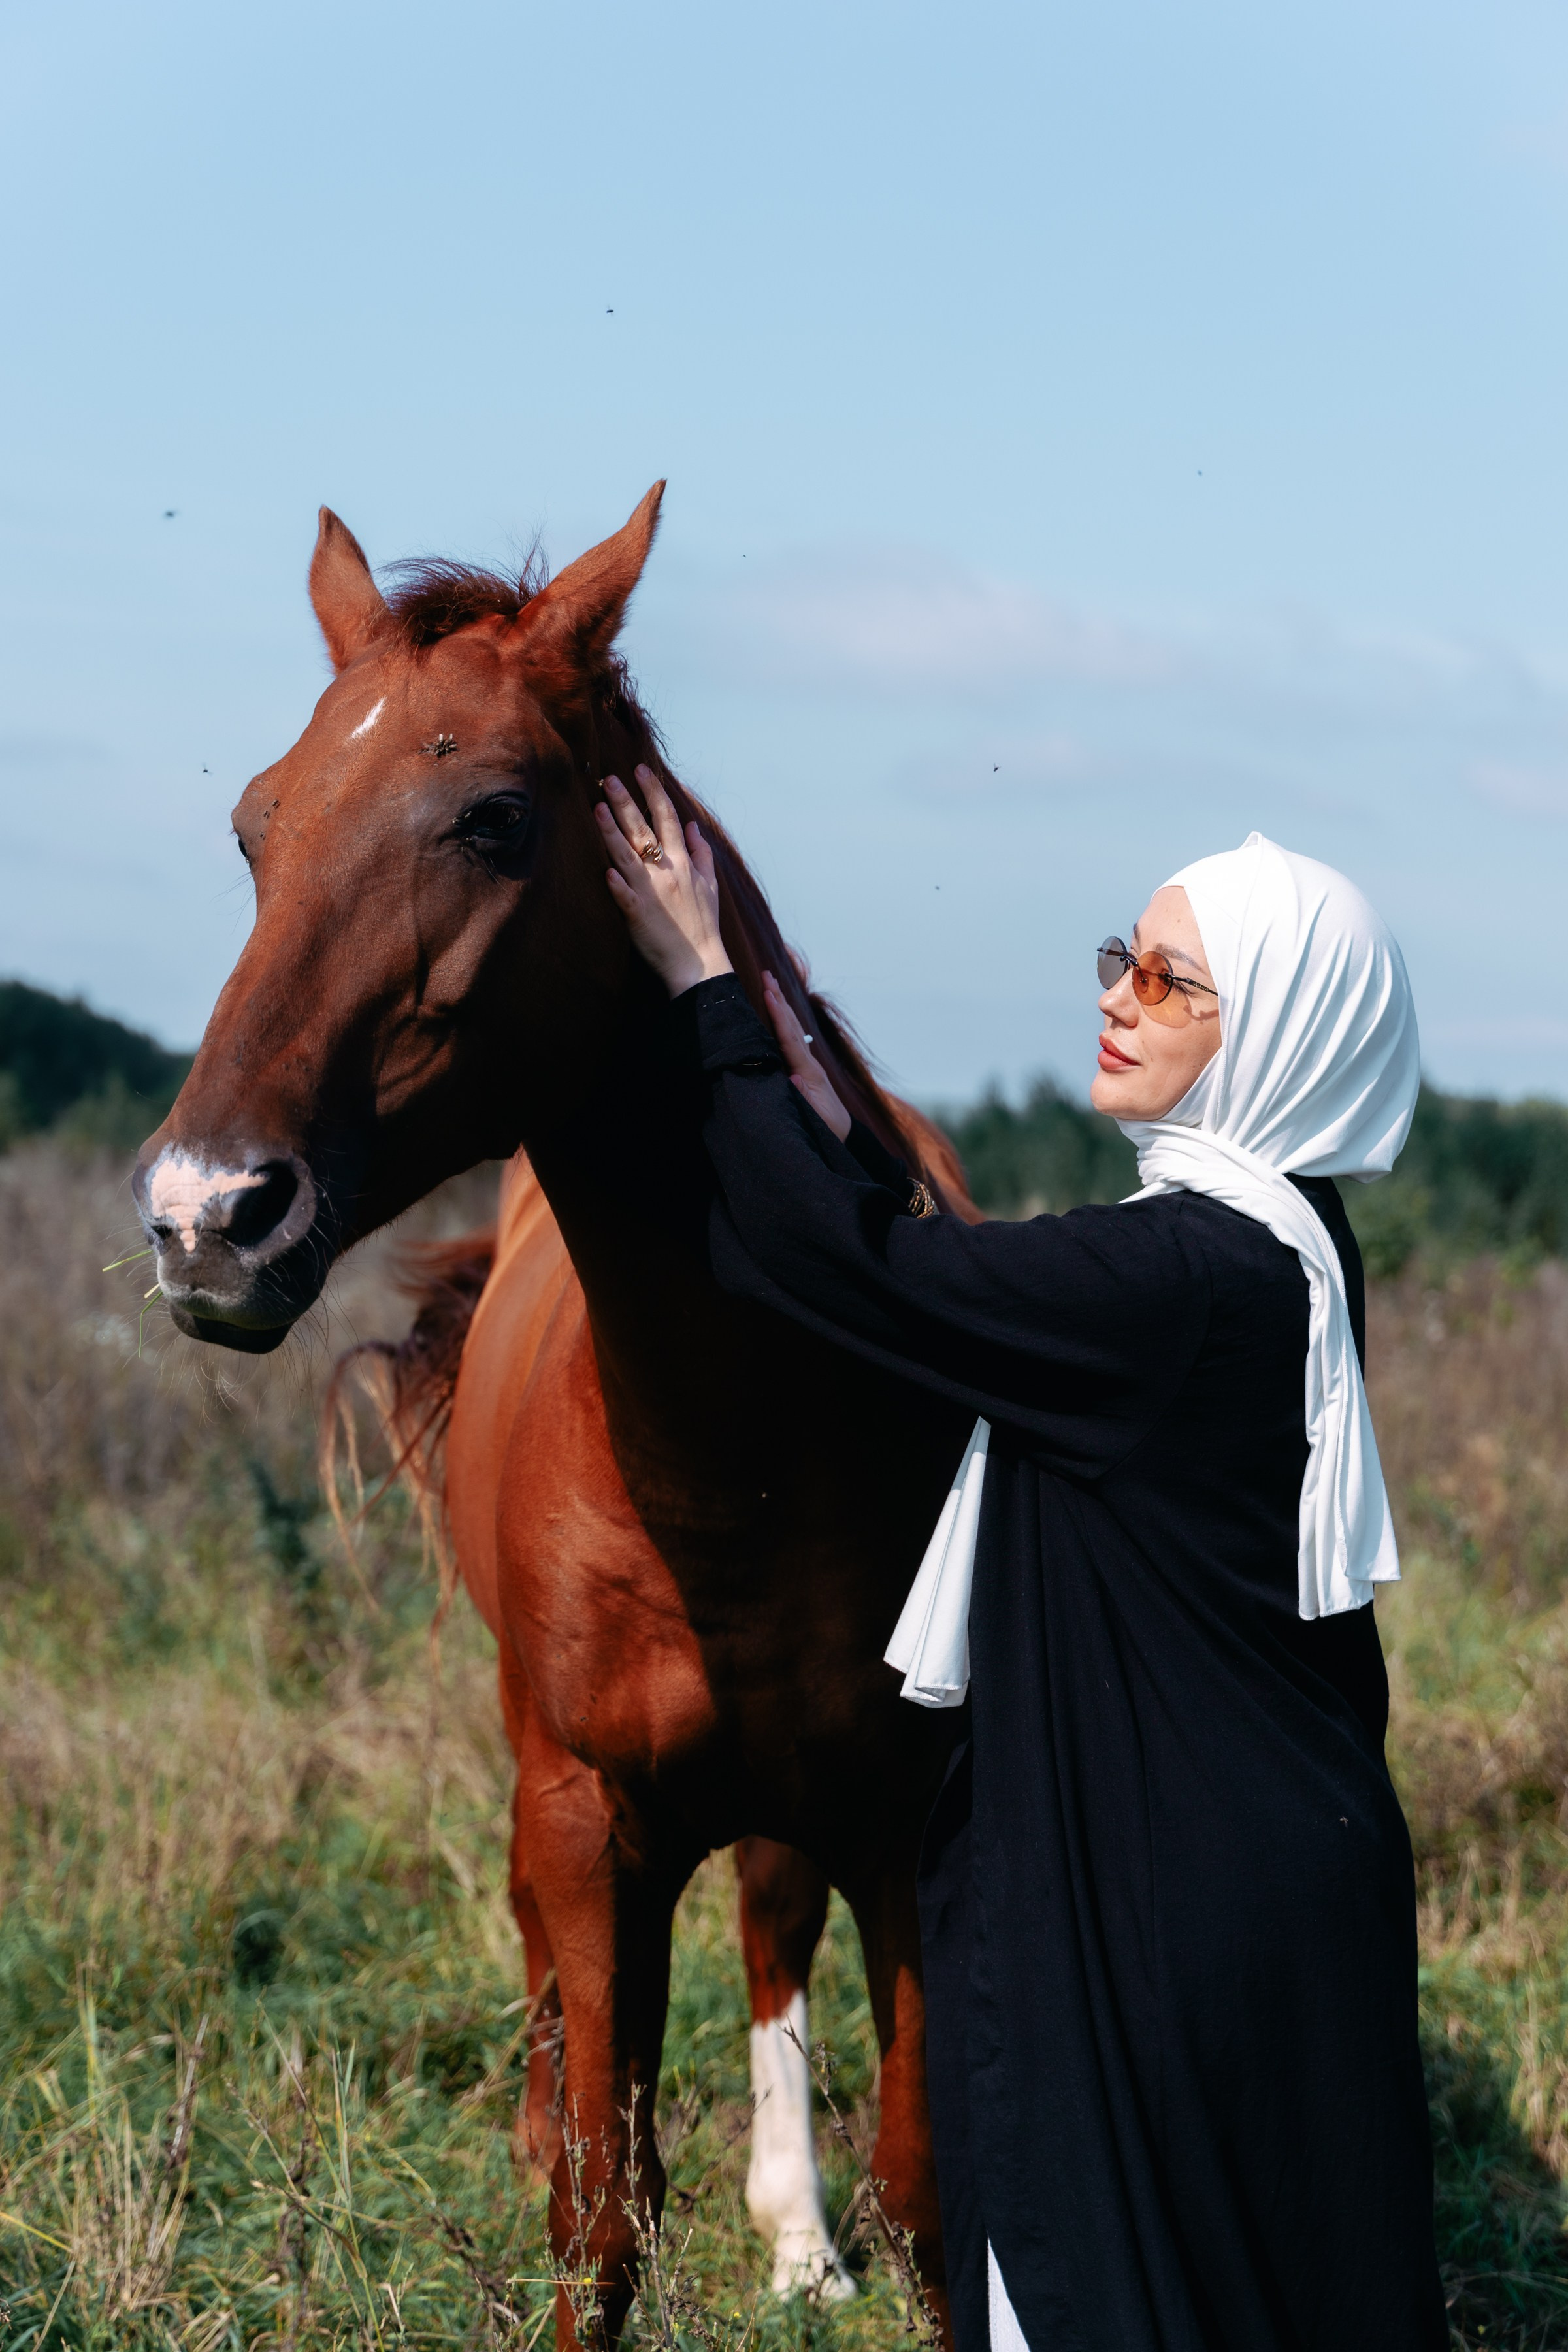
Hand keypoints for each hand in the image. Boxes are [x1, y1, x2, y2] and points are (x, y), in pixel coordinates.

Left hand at [597, 767, 733, 995]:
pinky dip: (617, 885)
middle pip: (644, 829)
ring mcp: (651, 893)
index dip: (654, 791)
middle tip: (610, 778)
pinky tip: (605, 870)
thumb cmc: (703, 925)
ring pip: (628, 856)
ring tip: (598, 807)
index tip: (641, 769)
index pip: (668, 818)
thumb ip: (702, 854)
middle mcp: (667, 872)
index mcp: (683, 863)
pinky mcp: (638, 916)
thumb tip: (695, 828)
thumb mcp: (711, 886)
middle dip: (627, 801)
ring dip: (613, 831)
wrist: (699, 964)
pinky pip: (625, 898)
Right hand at [761, 968, 852, 1141]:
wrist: (843, 1137)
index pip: (789, 1039)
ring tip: (770, 984)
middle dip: (778, 1000)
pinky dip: (782, 1023)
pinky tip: (777, 1013)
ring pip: (791, 1030)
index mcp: (807, 1073)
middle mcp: (808, 1064)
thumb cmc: (826, 1131)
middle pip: (791, 1026)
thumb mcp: (815, 1120)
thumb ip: (803, 1100)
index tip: (768, 993)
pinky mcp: (803, 1070)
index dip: (778, 1016)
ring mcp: (807, 1065)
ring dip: (781, 1006)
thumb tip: (794, 1080)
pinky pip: (790, 1041)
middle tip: (767, 973)